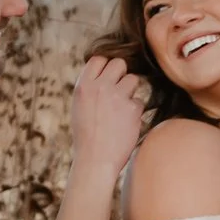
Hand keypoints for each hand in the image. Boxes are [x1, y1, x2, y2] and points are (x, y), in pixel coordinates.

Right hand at [70, 55, 148, 175]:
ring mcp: (117, 97)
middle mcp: (100, 87)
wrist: (95, 160)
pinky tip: (125, 124)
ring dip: (130, 92)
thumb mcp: (80, 106)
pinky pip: (139, 101)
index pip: (98, 59)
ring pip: (133, 80)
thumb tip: (107, 70)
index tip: (106, 79)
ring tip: (120, 110)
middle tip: (117, 91)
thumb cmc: (86, 135)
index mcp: (83, 86)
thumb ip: (92, 87)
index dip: (105, 67)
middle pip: (119, 63)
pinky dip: (135, 112)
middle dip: (121, 75)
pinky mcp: (133, 109)